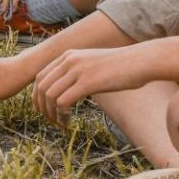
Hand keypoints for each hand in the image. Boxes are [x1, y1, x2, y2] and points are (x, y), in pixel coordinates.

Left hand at [32, 46, 152, 125]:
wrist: (141, 61)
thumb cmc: (122, 66)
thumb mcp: (94, 63)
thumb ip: (79, 71)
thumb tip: (72, 86)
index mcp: (69, 56)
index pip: (40, 76)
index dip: (37, 95)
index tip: (42, 109)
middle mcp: (69, 61)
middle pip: (41, 87)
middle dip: (41, 107)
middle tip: (50, 120)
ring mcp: (77, 71)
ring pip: (49, 95)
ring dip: (51, 113)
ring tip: (60, 123)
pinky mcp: (88, 83)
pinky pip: (63, 102)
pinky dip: (61, 115)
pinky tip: (68, 122)